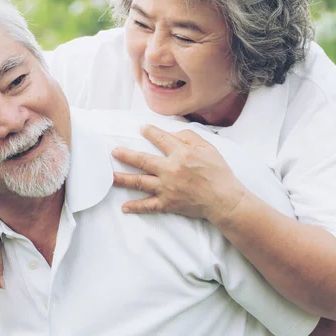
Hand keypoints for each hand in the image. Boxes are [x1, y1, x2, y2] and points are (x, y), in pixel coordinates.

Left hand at [111, 125, 245, 224]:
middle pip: (143, 160)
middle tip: (114, 151)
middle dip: (126, 155)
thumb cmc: (218, 173)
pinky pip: (148, 206)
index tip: (141, 128)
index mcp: (181, 154)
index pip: (161, 139)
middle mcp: (170, 170)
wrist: (224, 200)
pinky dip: (136, 207)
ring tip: (111, 176)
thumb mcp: (208, 148)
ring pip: (140, 182)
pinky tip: (124, 207)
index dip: (150, 132)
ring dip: (124, 179)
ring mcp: (167, 188)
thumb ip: (189, 137)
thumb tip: (171, 133)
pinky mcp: (168, 203)